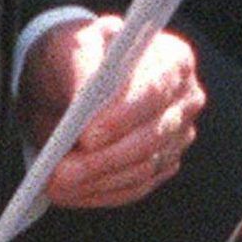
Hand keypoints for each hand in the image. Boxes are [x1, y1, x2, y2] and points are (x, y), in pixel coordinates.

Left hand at [19, 15, 202, 209]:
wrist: (74, 78)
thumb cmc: (78, 57)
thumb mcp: (73, 48)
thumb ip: (83, 67)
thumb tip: (85, 100)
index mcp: (172, 60)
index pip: (155, 91)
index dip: (123, 116)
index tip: (87, 136)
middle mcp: (185, 99)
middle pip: (152, 137)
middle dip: (103, 159)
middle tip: (61, 171)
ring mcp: (178, 136)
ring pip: (142, 169)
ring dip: (95, 181)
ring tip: (56, 183)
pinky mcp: (163, 165)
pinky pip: (135, 188)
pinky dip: (100, 193)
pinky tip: (72, 191)